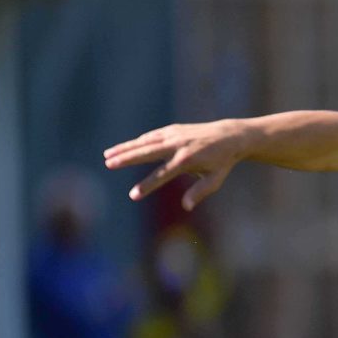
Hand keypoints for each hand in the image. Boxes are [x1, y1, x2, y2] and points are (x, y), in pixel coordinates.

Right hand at [103, 119, 248, 210]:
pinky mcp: (172, 130)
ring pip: (144, 142)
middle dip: (126, 158)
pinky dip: (137, 142)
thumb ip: (200, 192)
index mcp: (187, 160)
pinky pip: (151, 137)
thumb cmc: (222, 162)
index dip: (147, 186)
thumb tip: (186, 207)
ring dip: (125, 148)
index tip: (133, 195)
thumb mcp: (215, 180)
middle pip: (147, 153)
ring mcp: (173, 135)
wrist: (229, 136)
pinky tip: (124, 148)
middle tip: (108, 164)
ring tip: (107, 155)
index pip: (162, 175)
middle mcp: (177, 146)